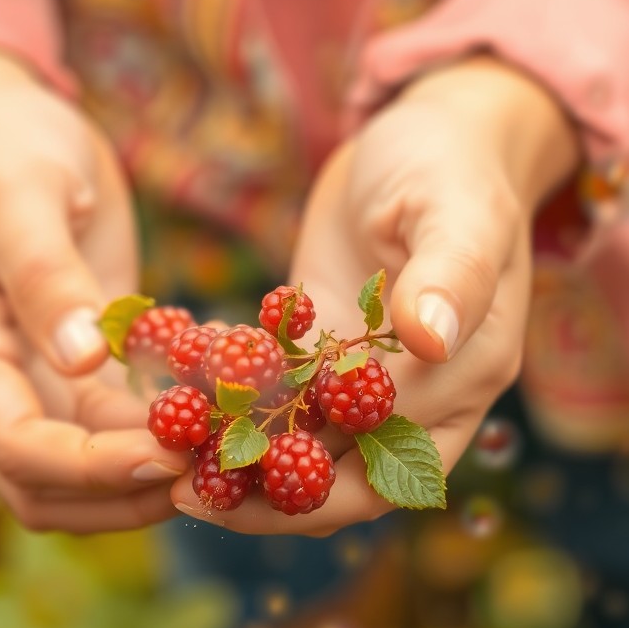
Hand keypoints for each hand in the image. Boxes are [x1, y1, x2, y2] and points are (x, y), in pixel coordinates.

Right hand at [0, 50, 186, 532]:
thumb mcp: (21, 190)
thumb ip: (47, 276)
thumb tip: (83, 360)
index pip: (11, 444)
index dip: (91, 467)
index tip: (174, 455)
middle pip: (36, 485)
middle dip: (120, 492)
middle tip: (213, 469)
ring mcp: (8, 377)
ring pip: (68, 473)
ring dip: (138, 477)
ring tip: (221, 453)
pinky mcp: (50, 366)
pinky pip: (96, 426)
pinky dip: (147, 434)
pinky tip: (209, 417)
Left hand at [174, 58, 577, 534]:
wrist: (433, 132)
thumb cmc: (454, 165)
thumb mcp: (460, 212)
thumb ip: (451, 274)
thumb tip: (429, 338)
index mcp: (466, 376)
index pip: (391, 462)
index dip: (318, 488)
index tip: (241, 483)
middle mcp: (422, 394)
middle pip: (341, 478)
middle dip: (261, 495)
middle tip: (179, 492)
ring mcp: (367, 377)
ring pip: (301, 446)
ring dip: (235, 455)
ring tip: (162, 455)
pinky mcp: (324, 351)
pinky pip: (276, 396)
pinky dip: (228, 403)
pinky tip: (171, 400)